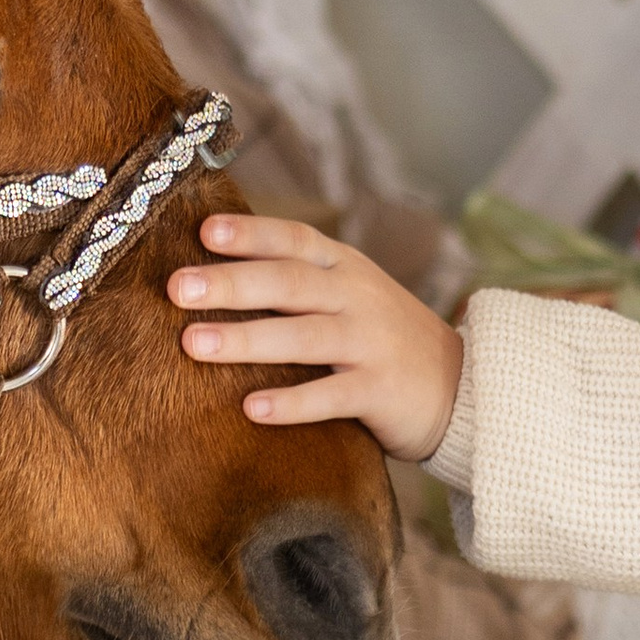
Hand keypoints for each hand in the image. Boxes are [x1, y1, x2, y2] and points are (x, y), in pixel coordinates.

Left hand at [170, 215, 465, 461]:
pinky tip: (252, 408)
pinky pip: (332, 396)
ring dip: (247, 338)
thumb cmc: (384, 339)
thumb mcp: (350, 294)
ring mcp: (372, 344)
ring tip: (193, 344)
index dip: (251, 234)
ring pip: (304, 336)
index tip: (203, 232)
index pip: (295, 240)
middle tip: (177, 288)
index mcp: (345, 269)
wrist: (462, 387)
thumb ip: (297, 281)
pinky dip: (293, 403)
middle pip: (290, 283)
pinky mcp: (382, 392)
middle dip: (231, 283)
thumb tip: (211, 272)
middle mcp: (358, 298)